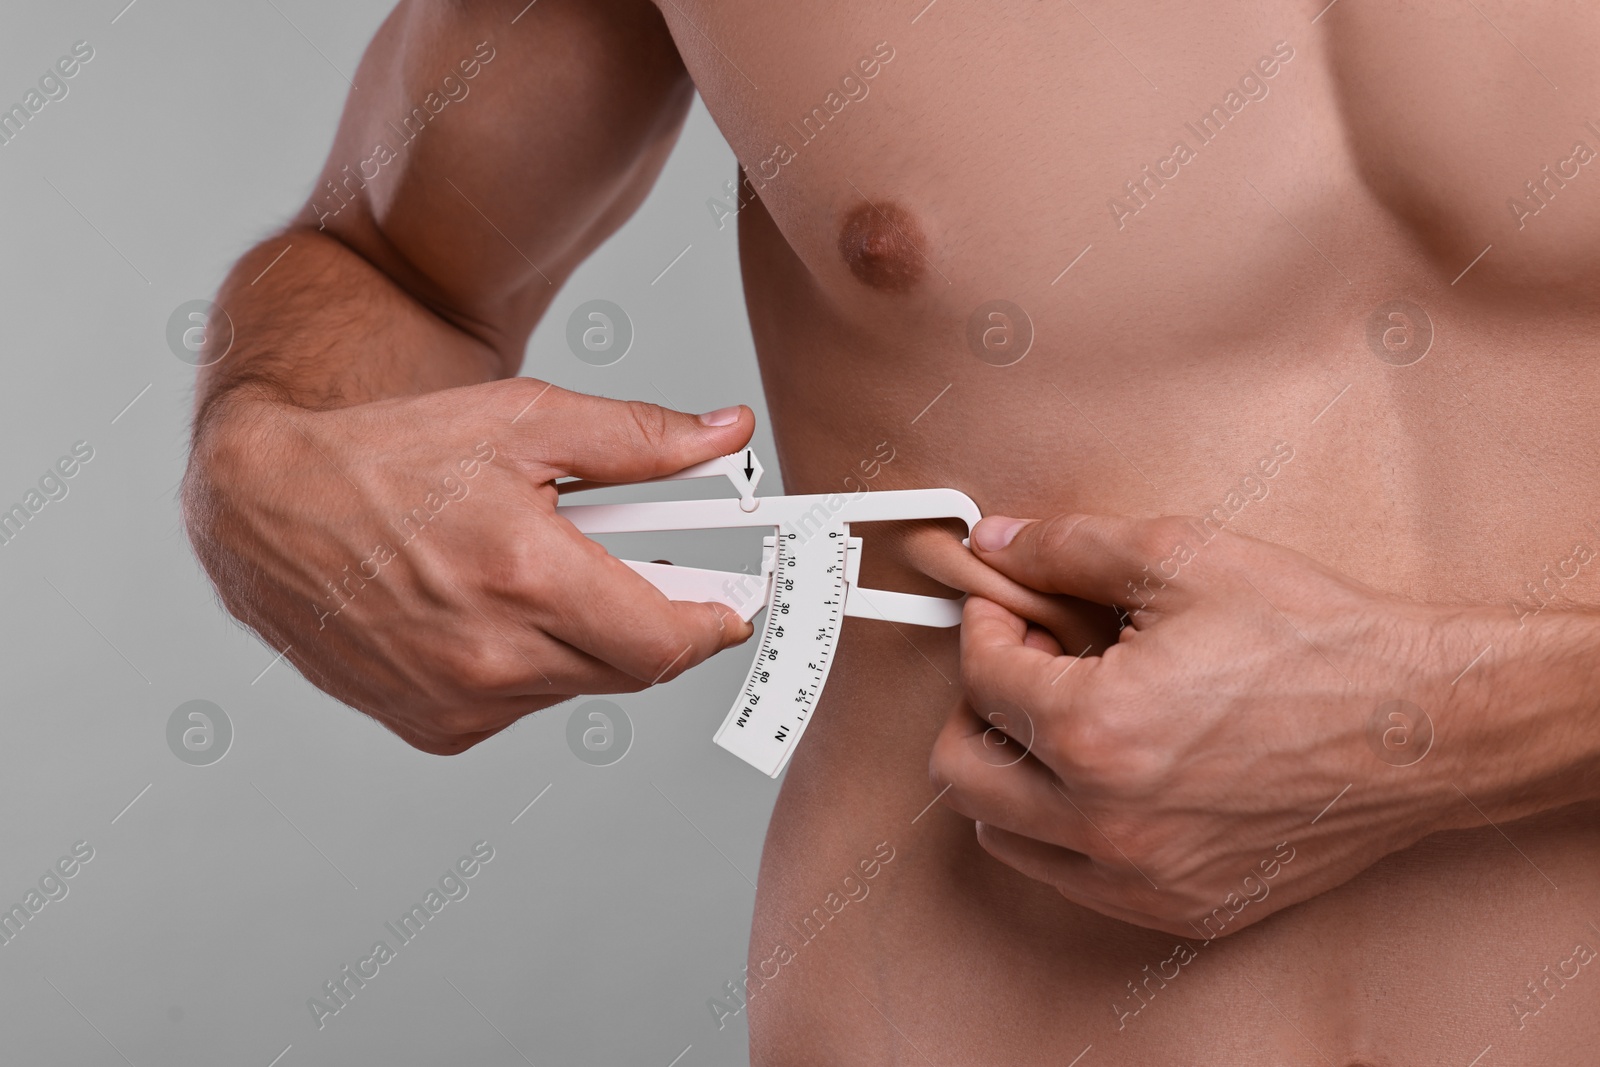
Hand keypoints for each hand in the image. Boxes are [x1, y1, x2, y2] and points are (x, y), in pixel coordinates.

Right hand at [183, 377, 754, 753]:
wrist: (267, 502)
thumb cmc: (393, 453)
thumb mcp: (526, 421)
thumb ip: (641, 439)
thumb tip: (730, 433)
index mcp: (526, 577)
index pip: (668, 642)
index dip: (714, 623)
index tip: (732, 603)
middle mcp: (493, 657)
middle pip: (631, 668)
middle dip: (653, 621)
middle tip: (649, 570)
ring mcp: (458, 702)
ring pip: (577, 686)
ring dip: (586, 639)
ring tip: (544, 572)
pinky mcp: (431, 727)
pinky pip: (521, 706)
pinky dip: (530, 663)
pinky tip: (492, 611)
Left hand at [932, 512, 1472, 935]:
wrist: (1423, 724)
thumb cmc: (1315, 640)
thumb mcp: (1183, 558)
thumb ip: (1067, 548)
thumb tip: (994, 542)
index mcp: (1098, 729)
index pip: (979, 677)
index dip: (985, 625)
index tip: (1008, 608)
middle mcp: (1108, 820)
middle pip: (962, 770)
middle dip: (976, 705)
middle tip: (1023, 666)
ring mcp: (1143, 877)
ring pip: (1003, 834)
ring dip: (1009, 770)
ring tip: (1065, 718)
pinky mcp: (1180, 908)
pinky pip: (1070, 879)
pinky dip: (1062, 827)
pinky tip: (1108, 773)